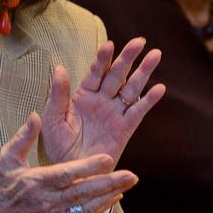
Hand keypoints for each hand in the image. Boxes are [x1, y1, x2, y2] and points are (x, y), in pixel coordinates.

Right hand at [0, 113, 136, 212]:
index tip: (107, 158)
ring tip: (129, 184)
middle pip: (83, 192)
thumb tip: (36, 115)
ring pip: (87, 205)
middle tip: (131, 175)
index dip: (88, 167)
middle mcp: (49, 200)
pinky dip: (101, 207)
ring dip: (110, 195)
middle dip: (108, 183)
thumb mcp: (8, 157)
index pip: (67, 173)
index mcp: (37, 181)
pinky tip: (115, 197)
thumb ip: (24, 136)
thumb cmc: (4, 183)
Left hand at [42, 38, 165, 165]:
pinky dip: (149, 100)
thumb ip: (58, 94)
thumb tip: (59, 67)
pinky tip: (159, 88)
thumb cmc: (58, 145)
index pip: (95, 72)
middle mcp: (101, 101)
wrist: (72, 172)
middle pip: (117, 75)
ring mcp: (115, 113)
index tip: (109, 44)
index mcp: (83, 95)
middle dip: (128, 58)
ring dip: (144, 72)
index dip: (102, 59)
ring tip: (155, 55)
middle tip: (140, 41)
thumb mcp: (52, 118)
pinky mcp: (125, 128)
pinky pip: (138, 112)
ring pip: (131, 88)